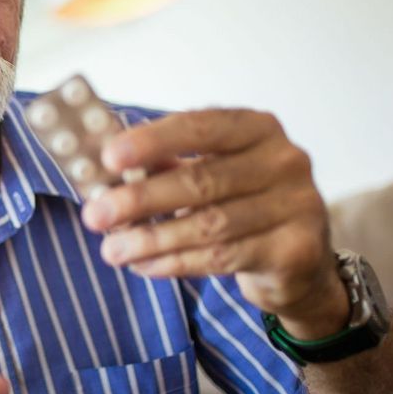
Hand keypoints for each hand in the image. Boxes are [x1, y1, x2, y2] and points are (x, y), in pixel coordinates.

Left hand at [80, 109, 348, 338]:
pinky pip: (223, 258)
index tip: (108, 157)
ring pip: (210, 225)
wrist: (297, 259)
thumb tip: (102, 174)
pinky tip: (143, 266)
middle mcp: (284, 161)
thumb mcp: (207, 174)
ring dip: (152, 239)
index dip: (153, 141)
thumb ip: (163, 167)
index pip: (201, 127)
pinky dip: (175, 263)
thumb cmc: (239, 204)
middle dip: (140, 199)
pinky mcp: (294, 250)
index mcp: (257, 128)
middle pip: (201, 180)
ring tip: (111, 250)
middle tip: (95, 215)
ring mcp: (297, 205)